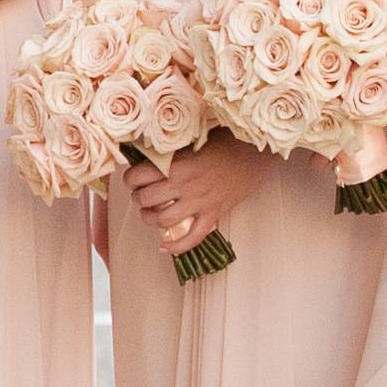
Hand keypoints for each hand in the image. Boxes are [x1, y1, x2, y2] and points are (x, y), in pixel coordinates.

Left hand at [124, 135, 267, 255]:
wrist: (256, 154)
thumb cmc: (225, 142)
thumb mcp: (194, 138)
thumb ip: (172, 149)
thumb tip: (146, 152)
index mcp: (177, 164)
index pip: (137, 176)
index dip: (130, 179)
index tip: (133, 178)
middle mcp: (185, 185)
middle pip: (145, 200)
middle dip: (137, 199)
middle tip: (141, 195)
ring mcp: (200, 202)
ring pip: (163, 221)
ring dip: (149, 220)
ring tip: (150, 214)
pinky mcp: (213, 214)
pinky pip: (193, 238)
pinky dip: (177, 247)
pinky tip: (164, 247)